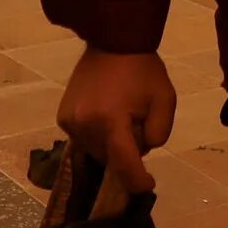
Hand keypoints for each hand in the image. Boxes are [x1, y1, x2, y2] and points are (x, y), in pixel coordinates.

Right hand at [56, 47, 175, 195]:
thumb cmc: (143, 70)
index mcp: (110, 121)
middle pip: (110, 158)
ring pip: (96, 151)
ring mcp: (70, 122)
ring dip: (111, 144)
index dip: (136, 181)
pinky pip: (84, 139)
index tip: (147, 186)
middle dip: (127, 150)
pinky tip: (106, 113)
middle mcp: (85, 125)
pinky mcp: (63, 117)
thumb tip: (141, 151)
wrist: (113, 40)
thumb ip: (159, 133)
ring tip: (121, 113)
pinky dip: (97, 135)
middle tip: (138, 122)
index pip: (124, 164)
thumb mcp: (165, 100)